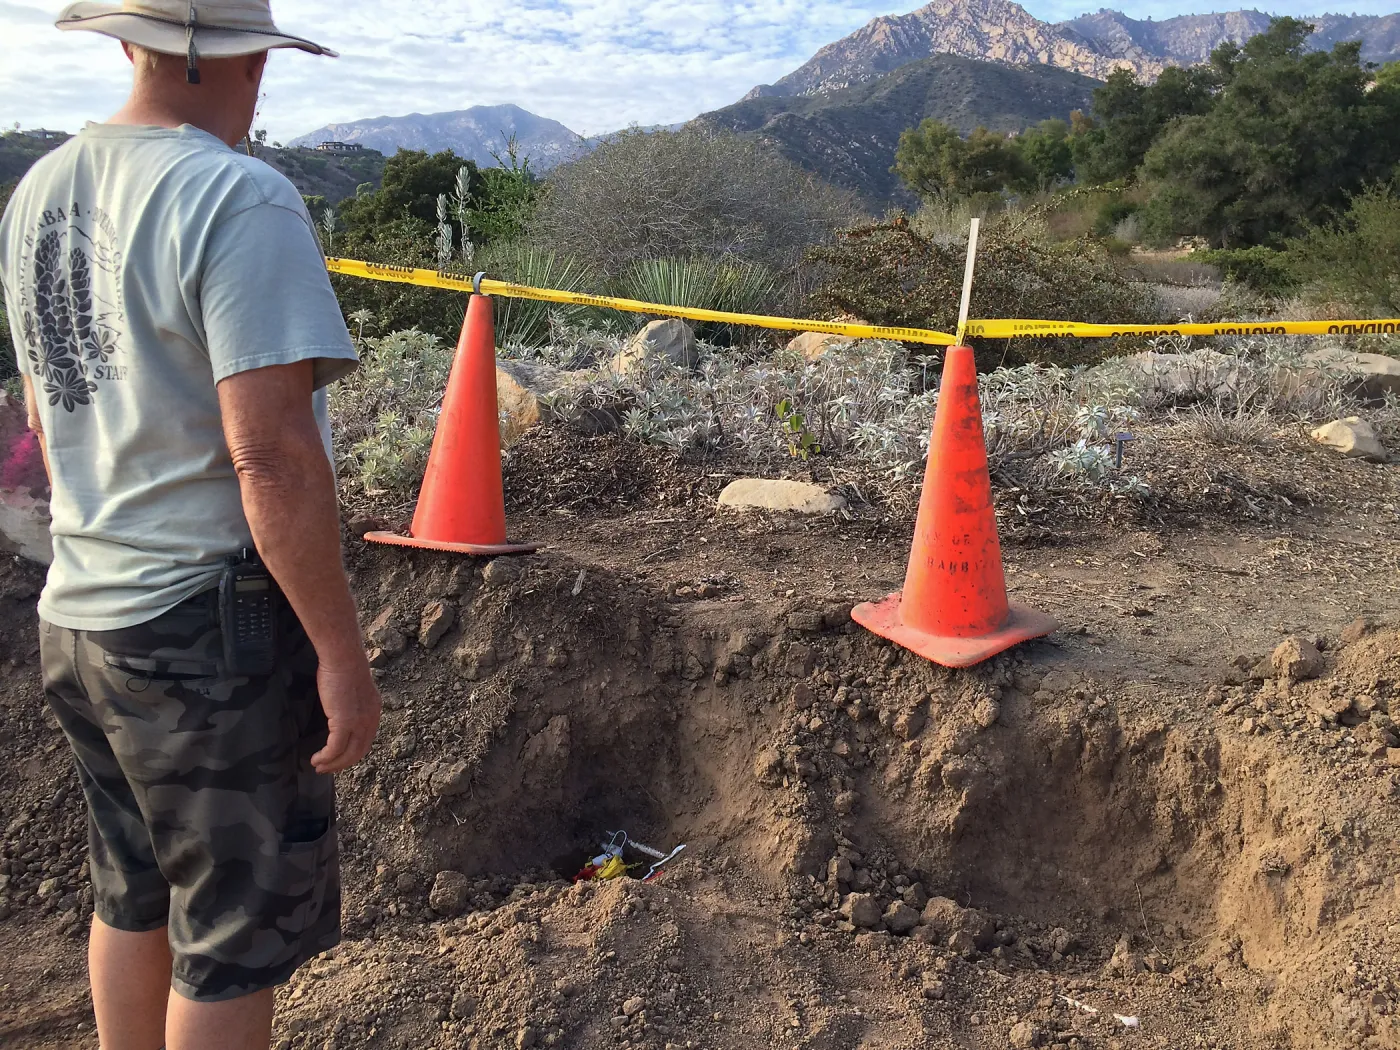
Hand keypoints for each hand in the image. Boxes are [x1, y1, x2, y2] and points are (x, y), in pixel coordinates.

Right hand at [311, 658, 381, 773]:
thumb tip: (339, 710)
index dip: (351, 753)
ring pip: (347, 754)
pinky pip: (335, 748)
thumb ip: (350, 703)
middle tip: (326, 768)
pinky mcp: (345, 723)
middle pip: (358, 752)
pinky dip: (325, 757)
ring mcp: (359, 723)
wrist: (342, 657)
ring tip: (318, 766)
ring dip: (332, 764)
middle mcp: (370, 720)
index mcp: (373, 712)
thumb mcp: (351, 689)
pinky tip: (316, 759)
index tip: (338, 758)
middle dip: (342, 764)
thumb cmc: (342, 667)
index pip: (365, 740)